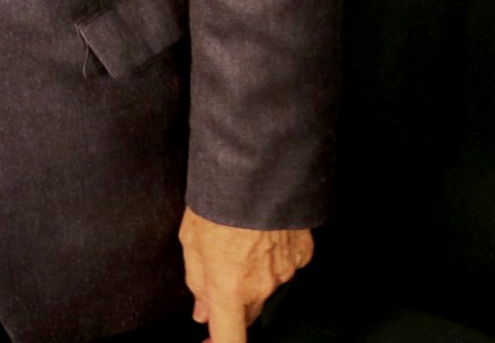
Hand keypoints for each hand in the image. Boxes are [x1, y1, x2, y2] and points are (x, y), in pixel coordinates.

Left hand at [179, 209, 310, 342]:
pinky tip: (263, 232)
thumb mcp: (191, 240)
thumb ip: (197, 281)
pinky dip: (274, 256)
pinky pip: (285, 265)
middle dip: (233, 302)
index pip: (230, 337)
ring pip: (266, 287)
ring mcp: (285, 272)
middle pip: (247, 311)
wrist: (259, 169)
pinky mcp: (303, 255)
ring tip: (242, 237)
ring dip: (253, 274)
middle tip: (221, 267)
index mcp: (229, 286)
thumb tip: (202, 310)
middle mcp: (261, 286)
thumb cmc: (219, 199)